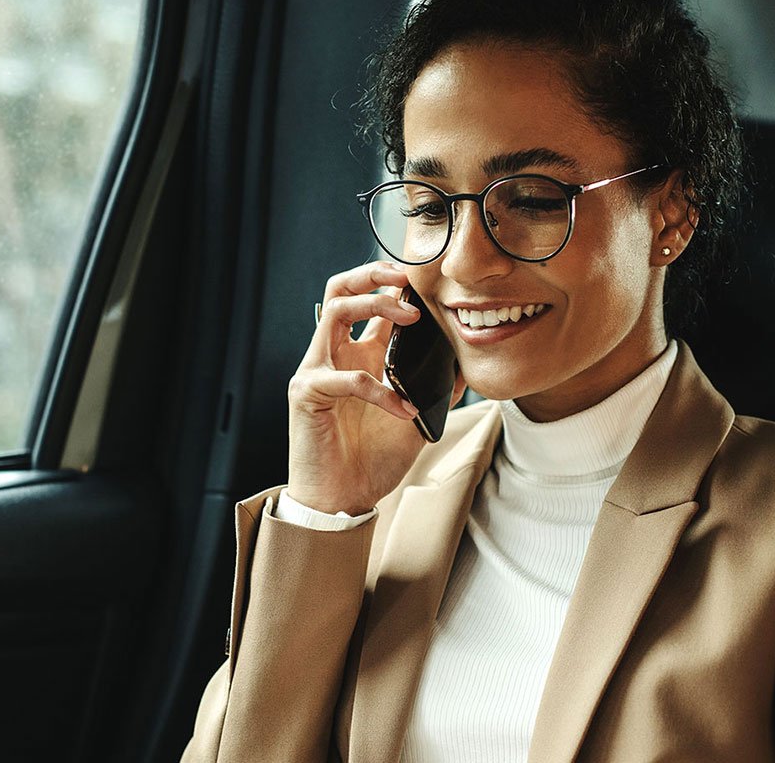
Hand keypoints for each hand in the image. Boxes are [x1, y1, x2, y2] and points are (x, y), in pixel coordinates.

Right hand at [286, 261, 464, 514]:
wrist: (343, 500)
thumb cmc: (373, 459)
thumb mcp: (417, 418)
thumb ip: (436, 389)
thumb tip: (467, 366)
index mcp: (361, 354)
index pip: (371, 301)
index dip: (395, 283)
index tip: (428, 280)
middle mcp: (337, 354)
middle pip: (342, 288)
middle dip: (375, 274)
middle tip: (409, 278)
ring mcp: (317, 369)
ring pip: (336, 310)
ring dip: (376, 306)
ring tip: (412, 319)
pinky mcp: (307, 393)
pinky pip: (347, 377)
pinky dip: (381, 390)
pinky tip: (405, 410)